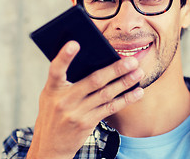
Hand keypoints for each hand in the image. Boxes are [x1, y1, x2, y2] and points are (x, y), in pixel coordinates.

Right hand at [27, 41, 143, 158]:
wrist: (50, 147)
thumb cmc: (52, 113)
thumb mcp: (51, 95)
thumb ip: (67, 80)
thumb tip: (96, 61)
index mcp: (52, 89)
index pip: (56, 69)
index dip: (64, 57)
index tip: (75, 43)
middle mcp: (64, 100)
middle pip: (94, 81)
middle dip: (115, 70)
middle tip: (132, 61)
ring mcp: (77, 113)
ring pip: (106, 94)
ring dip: (125, 82)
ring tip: (139, 73)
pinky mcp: (87, 123)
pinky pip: (110, 108)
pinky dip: (126, 99)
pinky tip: (138, 92)